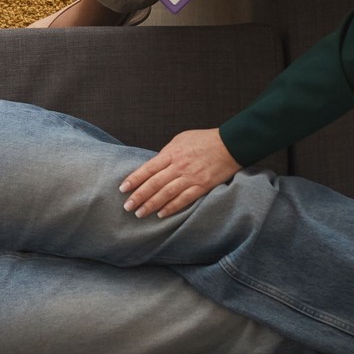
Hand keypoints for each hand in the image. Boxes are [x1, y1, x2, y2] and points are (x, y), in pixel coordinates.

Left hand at [121, 128, 239, 216]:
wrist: (230, 144)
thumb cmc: (204, 140)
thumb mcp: (181, 139)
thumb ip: (167, 153)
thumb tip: (155, 164)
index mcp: (171, 153)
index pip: (148, 169)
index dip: (134, 179)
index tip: (123, 189)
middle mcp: (179, 166)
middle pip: (154, 183)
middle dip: (139, 196)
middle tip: (127, 207)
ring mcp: (190, 177)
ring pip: (166, 194)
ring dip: (151, 205)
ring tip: (140, 213)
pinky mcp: (202, 186)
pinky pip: (184, 199)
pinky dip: (172, 207)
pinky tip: (161, 214)